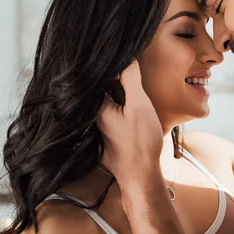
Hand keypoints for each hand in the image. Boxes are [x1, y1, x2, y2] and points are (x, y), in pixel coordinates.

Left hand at [98, 61, 162, 181]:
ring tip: (129, 83)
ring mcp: (99, 130)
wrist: (140, 176)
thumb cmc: (140, 141)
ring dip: (115, 93)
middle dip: (112, 79)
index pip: (97, 78)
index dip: (109, 66)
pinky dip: (117, 107)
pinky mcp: (106, 139)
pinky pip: (109, 116)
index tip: (117, 57)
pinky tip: (129, 106)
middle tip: (126, 68)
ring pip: (105, 103)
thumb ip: (130, 80)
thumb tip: (126, 57)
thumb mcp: (139, 105)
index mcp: (96, 106)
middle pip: (100, 90)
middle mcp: (93, 117)